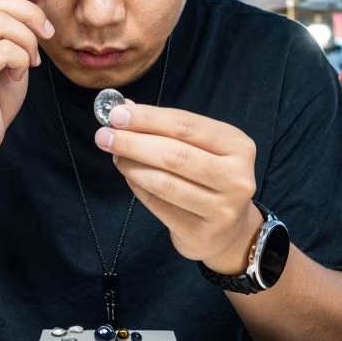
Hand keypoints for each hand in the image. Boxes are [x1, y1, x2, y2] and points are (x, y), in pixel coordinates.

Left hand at [95, 100, 262, 274]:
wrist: (231, 231)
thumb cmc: (211, 177)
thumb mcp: (200, 146)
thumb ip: (166, 127)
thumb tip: (123, 108)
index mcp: (237, 145)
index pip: (185, 125)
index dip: (148, 118)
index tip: (116, 114)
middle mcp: (235, 176)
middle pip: (175, 155)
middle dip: (133, 142)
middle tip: (104, 136)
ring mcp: (221, 208)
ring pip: (164, 182)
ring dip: (131, 166)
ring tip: (115, 156)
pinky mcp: (200, 232)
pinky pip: (159, 205)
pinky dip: (137, 187)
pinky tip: (129, 176)